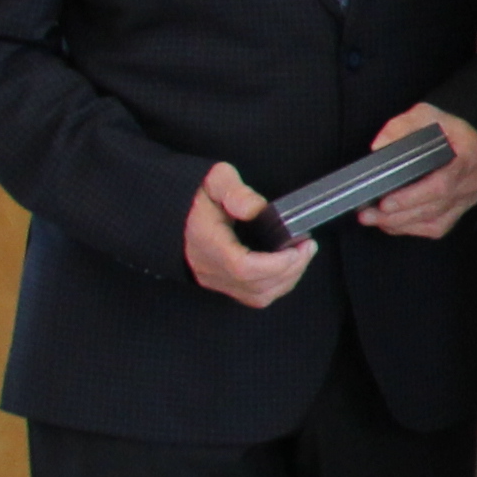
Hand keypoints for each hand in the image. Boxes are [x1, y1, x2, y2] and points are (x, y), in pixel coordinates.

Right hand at [180, 160, 313, 307]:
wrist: (168, 212)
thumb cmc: (194, 197)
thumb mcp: (214, 181)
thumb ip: (234, 191)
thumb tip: (256, 209)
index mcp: (207, 243)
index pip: (243, 268)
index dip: (275, 264)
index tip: (297, 247)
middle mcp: (210, 269)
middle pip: (257, 286)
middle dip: (291, 268)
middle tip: (308, 247)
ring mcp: (215, 280)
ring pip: (258, 295)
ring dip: (287, 279)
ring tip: (302, 255)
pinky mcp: (222, 284)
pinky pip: (254, 296)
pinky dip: (276, 285)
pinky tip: (287, 267)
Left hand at [355, 105, 476, 236]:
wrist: (461, 137)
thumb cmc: (443, 127)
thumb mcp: (424, 114)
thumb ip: (401, 127)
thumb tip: (380, 146)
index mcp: (469, 153)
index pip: (443, 182)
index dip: (413, 196)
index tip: (386, 202)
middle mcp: (474, 180)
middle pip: (436, 206)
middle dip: (398, 213)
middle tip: (367, 214)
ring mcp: (468, 198)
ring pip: (435, 221)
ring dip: (401, 223)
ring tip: (372, 218)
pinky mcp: (460, 210)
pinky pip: (436, 228)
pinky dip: (411, 228)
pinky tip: (391, 223)